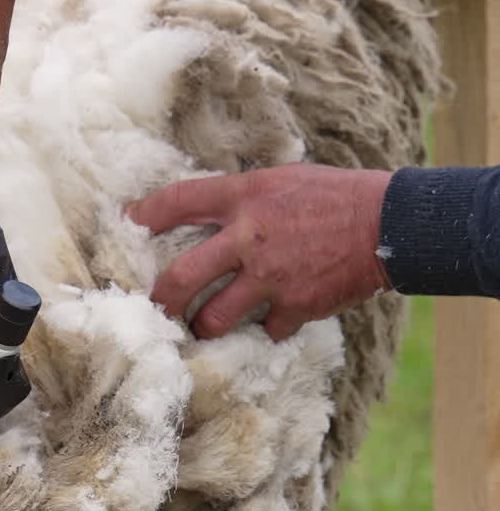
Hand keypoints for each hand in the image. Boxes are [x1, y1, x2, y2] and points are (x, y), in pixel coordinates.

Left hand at [127, 164, 392, 340]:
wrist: (386, 223)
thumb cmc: (333, 196)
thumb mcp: (280, 180)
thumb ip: (241, 198)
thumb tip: (206, 212)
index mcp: (242, 197)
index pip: (175, 202)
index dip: (141, 216)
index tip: (124, 226)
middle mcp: (247, 236)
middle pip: (179, 278)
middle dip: (159, 302)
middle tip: (154, 310)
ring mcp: (269, 276)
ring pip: (213, 318)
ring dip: (205, 327)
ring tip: (205, 328)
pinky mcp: (294, 306)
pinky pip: (263, 330)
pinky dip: (264, 330)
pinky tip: (270, 322)